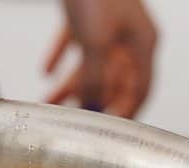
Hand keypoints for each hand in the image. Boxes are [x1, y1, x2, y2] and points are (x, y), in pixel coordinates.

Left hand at [45, 0, 157, 117]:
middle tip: (75, 120)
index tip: (111, 131)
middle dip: (93, 101)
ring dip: (71, 85)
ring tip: (51, 100)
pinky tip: (47, 70)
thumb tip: (91, 105)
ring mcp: (107, 26)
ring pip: (91, 66)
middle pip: (113, 81)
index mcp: (141, 43)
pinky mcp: (85, 15)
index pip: (141, 89)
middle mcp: (128, 36)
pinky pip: (73, 44)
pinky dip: (60, 59)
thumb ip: (94, 78)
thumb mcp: (97, 42)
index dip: (128, 112)